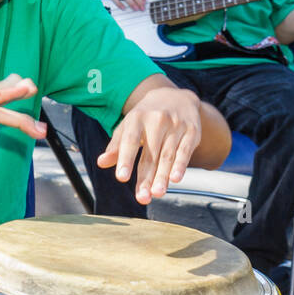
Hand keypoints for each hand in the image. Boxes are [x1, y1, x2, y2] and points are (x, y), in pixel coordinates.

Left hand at [98, 86, 201, 203]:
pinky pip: (186, 150)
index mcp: (137, 118)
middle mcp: (157, 120)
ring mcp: (176, 125)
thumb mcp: (129, 125)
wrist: (176, 96)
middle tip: (142, 198)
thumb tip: (101, 163)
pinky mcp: (192, 131)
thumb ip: (116, 145)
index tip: (121, 178)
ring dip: (162, 176)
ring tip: (157, 194)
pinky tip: (176, 179)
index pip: (129, 141)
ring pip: (168, 155)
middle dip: (146, 177)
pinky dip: (181, 165)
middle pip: (150, 154)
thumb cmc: (146, 116)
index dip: (125, 159)